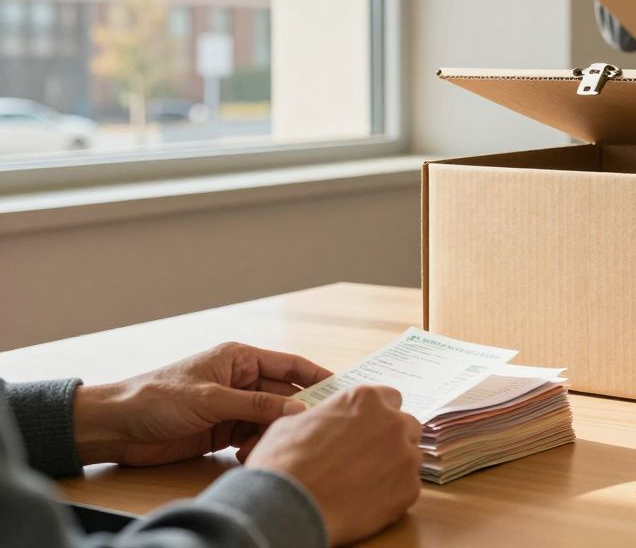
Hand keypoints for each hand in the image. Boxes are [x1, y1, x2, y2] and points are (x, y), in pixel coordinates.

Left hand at [72, 342, 331, 466]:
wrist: (115, 427)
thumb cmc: (156, 398)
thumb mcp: (211, 400)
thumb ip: (257, 406)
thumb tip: (299, 412)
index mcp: (239, 358)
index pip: (290, 366)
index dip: (317, 377)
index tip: (342, 391)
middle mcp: (240, 380)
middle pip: (283, 396)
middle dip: (296, 413)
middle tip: (315, 430)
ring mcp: (232, 406)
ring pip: (270, 420)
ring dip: (273, 434)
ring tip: (269, 446)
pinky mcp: (222, 431)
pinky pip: (253, 437)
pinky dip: (256, 447)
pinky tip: (248, 455)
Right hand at [246, 385, 422, 545]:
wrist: (287, 506)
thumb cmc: (283, 463)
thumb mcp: (293, 424)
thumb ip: (322, 418)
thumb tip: (319, 421)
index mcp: (365, 399)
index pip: (391, 398)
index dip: (379, 414)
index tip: (370, 427)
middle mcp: (392, 422)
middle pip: (407, 426)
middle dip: (392, 439)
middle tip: (369, 458)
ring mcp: (405, 455)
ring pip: (410, 457)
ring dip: (394, 466)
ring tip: (364, 483)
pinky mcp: (409, 488)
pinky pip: (408, 487)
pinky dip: (393, 494)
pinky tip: (368, 501)